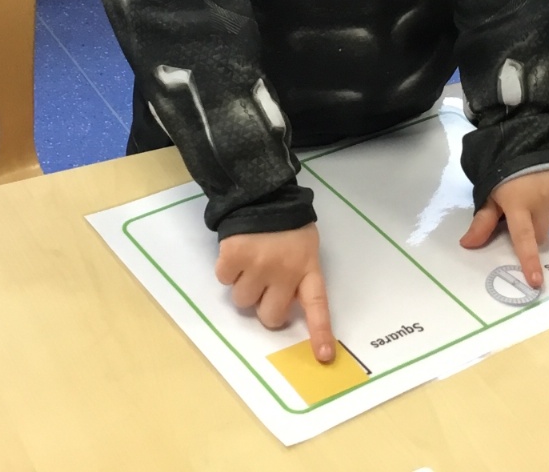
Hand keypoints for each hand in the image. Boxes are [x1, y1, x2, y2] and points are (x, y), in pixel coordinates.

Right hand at [217, 224, 334, 362]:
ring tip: (251, 260)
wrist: (262, 193)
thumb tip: (284, 305)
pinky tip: (238, 251)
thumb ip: (299, 275)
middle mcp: (284, 270)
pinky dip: (227, 269)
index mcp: (307, 267)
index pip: (317, 305)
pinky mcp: (234, 255)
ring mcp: (258, 264)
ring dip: (243, 285)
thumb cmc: (288, 225)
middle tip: (264, 286)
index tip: (324, 356)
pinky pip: (224, 280)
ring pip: (242, 301)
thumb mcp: (304, 248)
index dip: (320, 332)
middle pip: (269, 316)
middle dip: (264, 306)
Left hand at [460, 166, 548, 288]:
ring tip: (536, 193)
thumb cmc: (501, 167)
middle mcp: (541, 200)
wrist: (523, 134)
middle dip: (532, 229)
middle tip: (523, 212)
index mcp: (518, 205)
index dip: (529, 261)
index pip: (523, 239)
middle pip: (541, 233)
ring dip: (546, 214)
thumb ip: (482, 221)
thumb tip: (467, 246)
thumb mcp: (489, 193)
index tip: (536, 282)